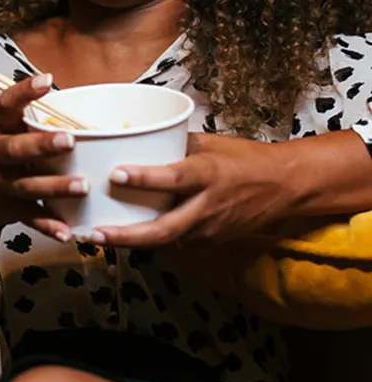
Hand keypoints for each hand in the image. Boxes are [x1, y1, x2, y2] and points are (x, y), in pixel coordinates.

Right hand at [0, 73, 84, 241]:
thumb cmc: (6, 158)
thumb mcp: (13, 134)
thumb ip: (41, 122)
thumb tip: (93, 108)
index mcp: (2, 131)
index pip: (7, 106)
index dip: (24, 92)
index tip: (47, 80)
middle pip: (15, 149)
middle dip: (41, 145)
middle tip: (69, 140)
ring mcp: (4, 184)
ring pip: (28, 186)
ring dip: (54, 186)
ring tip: (82, 186)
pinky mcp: (12, 209)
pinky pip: (32, 218)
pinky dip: (49, 225)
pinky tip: (67, 231)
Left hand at [91, 133, 288, 246]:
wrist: (286, 186)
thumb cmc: (245, 158)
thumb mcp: (210, 143)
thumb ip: (173, 145)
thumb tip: (134, 139)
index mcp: (209, 174)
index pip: (173, 178)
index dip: (144, 178)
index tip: (115, 175)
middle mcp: (208, 206)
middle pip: (164, 229)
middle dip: (126, 236)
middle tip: (93, 234)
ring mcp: (210, 229)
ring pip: (165, 240)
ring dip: (131, 241)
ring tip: (95, 236)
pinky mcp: (210, 242)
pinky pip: (175, 242)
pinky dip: (150, 240)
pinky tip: (124, 235)